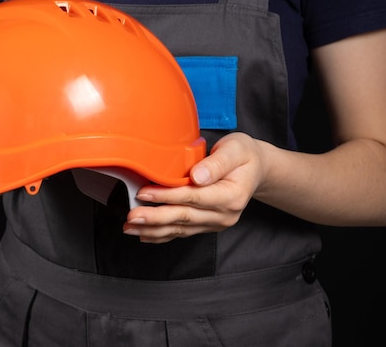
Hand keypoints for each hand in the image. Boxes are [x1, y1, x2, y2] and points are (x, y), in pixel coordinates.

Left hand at [123, 132, 265, 242]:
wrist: (256, 169)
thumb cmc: (243, 155)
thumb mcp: (236, 149)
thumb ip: (216, 163)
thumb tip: (197, 176)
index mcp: (231, 195)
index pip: (194, 197)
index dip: (168, 195)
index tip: (144, 193)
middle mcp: (224, 214)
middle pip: (184, 217)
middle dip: (155, 217)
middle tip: (131, 216)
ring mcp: (215, 223)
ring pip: (180, 229)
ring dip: (154, 229)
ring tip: (130, 227)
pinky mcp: (207, 225)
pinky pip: (182, 232)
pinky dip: (162, 235)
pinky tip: (144, 234)